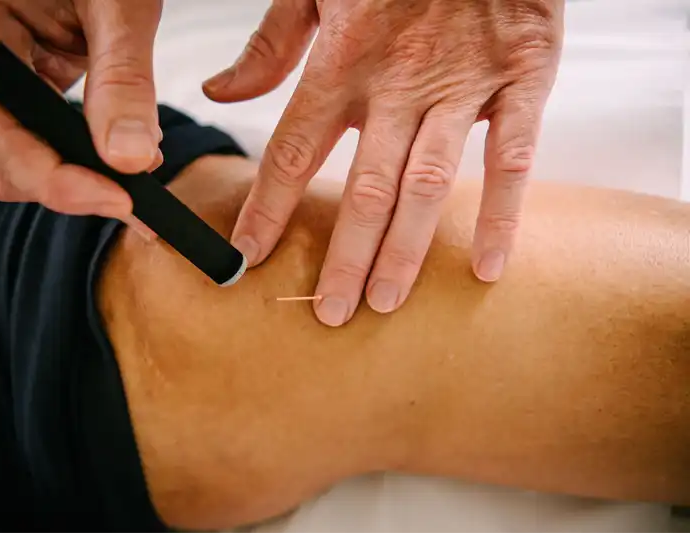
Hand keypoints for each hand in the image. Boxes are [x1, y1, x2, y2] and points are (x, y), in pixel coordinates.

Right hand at [0, 0, 163, 219]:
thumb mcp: (119, 4)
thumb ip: (123, 80)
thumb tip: (131, 159)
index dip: (55, 178)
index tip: (119, 198)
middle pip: (3, 160)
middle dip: (71, 188)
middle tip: (139, 202)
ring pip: (16, 161)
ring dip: (74, 179)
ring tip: (135, 177)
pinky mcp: (16, 86)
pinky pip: (35, 140)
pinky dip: (77, 159)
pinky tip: (120, 154)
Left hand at [204, 0, 563, 326]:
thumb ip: (270, 46)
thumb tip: (218, 93)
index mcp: (344, 61)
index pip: (292, 150)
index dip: (267, 208)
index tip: (247, 258)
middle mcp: (398, 84)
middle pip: (362, 186)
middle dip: (343, 254)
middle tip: (330, 312)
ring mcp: (462, 87)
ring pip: (429, 184)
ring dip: (407, 249)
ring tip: (385, 301)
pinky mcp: (521, 82)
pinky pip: (514, 158)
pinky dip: (504, 215)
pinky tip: (490, 266)